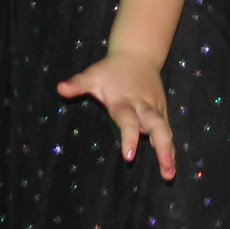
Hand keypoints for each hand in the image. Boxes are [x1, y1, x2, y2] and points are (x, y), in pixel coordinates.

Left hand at [58, 48, 176, 178]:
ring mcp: (156, 110)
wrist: (138, 54)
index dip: (129, 138)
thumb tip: (60, 89)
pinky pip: (167, 132)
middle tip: (166, 171)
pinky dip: (169, 149)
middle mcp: (144, 107)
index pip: (128, 122)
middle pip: (157, 128)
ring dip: (168, 152)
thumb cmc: (111, 69)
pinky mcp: (162, 112)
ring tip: (169, 174)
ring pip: (165, 131)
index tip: (129, 157)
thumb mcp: (93, 75)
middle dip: (162, 148)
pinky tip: (170, 167)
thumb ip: (77, 84)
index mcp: (125, 101)